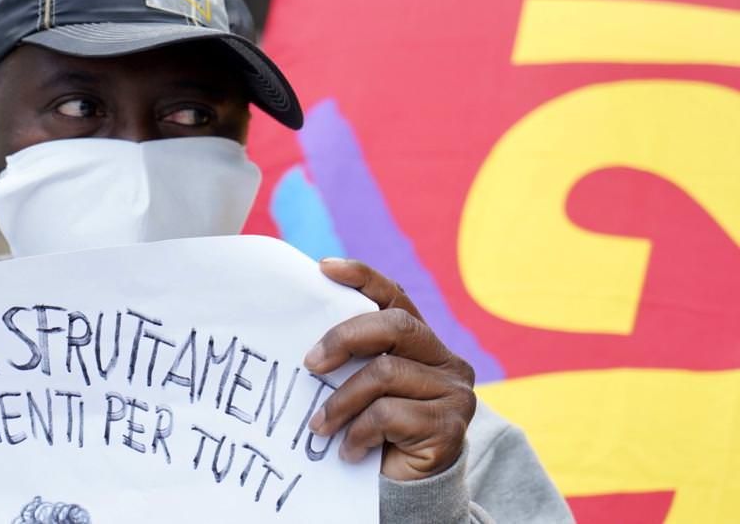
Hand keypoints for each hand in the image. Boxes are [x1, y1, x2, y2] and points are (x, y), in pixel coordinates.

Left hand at [304, 258, 475, 480]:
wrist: (407, 491)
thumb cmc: (376, 433)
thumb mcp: (362, 388)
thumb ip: (353, 359)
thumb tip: (305, 334)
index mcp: (421, 342)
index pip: (394, 296)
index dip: (362, 276)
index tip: (323, 268)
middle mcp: (446, 359)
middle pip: (394, 326)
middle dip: (344, 338)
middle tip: (309, 364)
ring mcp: (454, 392)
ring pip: (386, 373)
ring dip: (341, 401)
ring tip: (319, 426)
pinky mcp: (451, 426)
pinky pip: (390, 414)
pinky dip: (359, 432)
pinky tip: (349, 450)